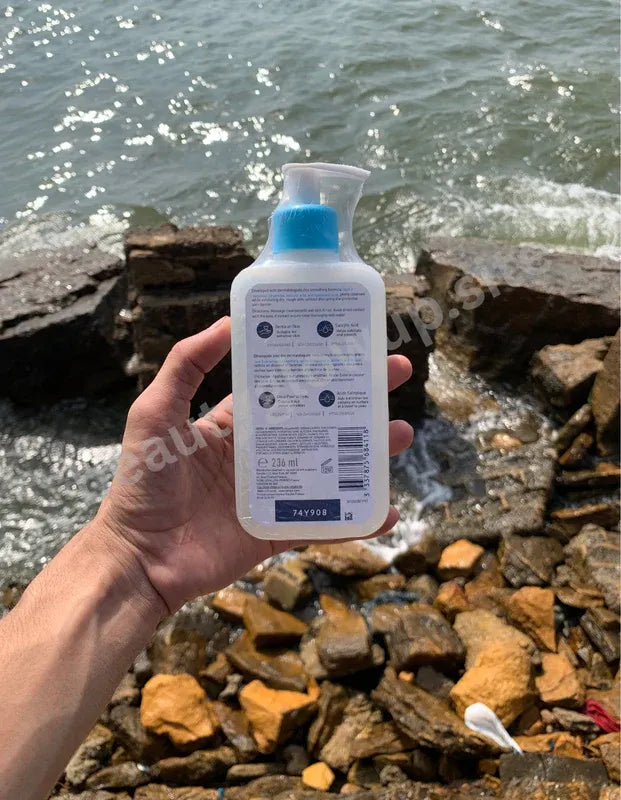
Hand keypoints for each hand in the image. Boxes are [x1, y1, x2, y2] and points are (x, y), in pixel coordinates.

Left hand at [99, 317, 412, 613]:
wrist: (139, 557)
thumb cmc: (143, 481)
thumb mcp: (157, 413)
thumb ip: (186, 366)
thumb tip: (226, 322)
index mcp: (235, 424)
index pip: (287, 387)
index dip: (318, 366)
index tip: (349, 343)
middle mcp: (261, 453)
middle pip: (321, 421)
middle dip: (359, 398)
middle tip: (396, 374)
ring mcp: (275, 493)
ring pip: (333, 467)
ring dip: (368, 452)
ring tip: (401, 434)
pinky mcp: (280, 531)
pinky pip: (326, 523)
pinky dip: (358, 520)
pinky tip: (388, 510)